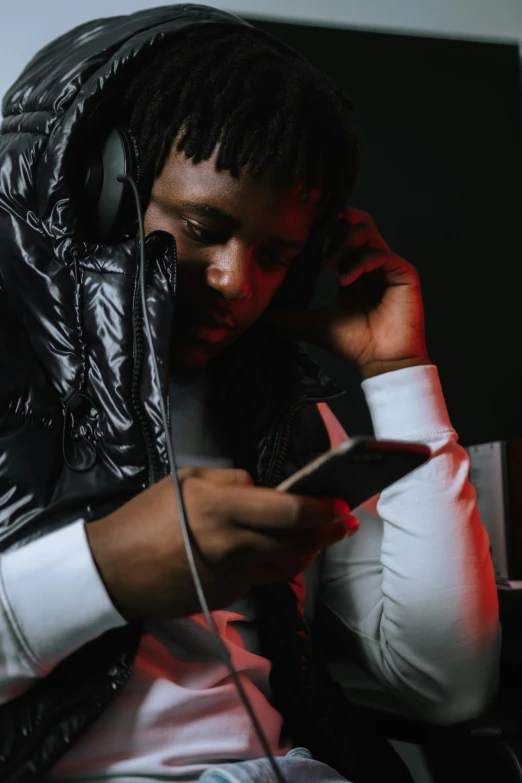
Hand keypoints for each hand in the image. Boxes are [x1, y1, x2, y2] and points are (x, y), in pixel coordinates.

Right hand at [86, 467, 357, 619]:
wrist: (113, 570)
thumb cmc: (146, 516)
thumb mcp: (186, 481)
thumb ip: (231, 481)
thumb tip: (264, 488)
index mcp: (221, 508)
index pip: (285, 511)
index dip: (319, 509)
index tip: (342, 505)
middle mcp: (232, 543)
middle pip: (295, 542)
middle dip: (326, 533)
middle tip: (345, 523)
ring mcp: (231, 575)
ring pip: (285, 565)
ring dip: (309, 551)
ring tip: (322, 538)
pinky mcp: (227, 596)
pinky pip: (260, 577)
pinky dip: (274, 565)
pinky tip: (279, 554)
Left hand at [264, 208, 430, 379]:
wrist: (379, 363)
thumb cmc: (350, 344)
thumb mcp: (311, 324)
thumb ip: (286, 315)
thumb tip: (256, 315)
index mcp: (352, 270)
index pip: (339, 235)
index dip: (323, 228)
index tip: (300, 231)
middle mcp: (371, 263)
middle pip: (357, 223)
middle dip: (335, 222)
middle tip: (315, 233)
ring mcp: (388, 266)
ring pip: (367, 232)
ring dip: (342, 244)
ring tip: (325, 268)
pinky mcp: (404, 273)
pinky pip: (380, 254)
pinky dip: (358, 263)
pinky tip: (343, 281)